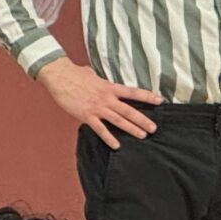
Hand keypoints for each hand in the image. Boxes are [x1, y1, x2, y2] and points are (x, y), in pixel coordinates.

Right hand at [36, 60, 160, 149]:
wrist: (60, 76)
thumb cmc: (76, 74)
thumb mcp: (94, 74)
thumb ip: (101, 80)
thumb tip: (101, 78)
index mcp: (110, 87)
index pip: (133, 92)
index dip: (148, 97)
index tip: (160, 101)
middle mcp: (107, 98)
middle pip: (129, 110)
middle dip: (143, 120)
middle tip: (154, 128)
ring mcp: (97, 108)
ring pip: (118, 121)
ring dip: (131, 129)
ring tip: (142, 136)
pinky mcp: (86, 116)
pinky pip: (100, 129)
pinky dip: (109, 138)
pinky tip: (117, 145)